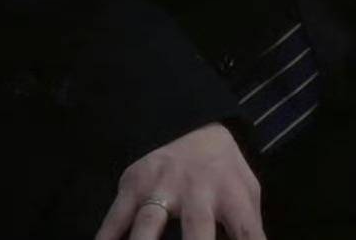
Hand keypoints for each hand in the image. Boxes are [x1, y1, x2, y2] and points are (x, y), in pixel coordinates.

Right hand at [95, 122, 266, 239]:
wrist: (193, 126)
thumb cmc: (223, 174)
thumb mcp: (246, 192)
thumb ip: (249, 228)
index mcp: (230, 193)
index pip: (245, 230)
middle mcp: (197, 188)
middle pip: (197, 227)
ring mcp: (162, 184)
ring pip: (149, 222)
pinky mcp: (133, 182)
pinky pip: (115, 217)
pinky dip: (107, 236)